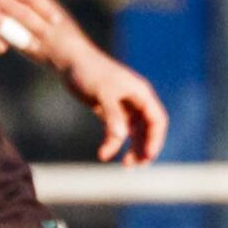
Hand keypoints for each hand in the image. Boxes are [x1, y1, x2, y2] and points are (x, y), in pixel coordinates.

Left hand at [61, 49, 167, 164]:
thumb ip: (112, 114)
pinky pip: (118, 131)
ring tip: (125, 166)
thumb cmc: (89, 71)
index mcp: (141, 93)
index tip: (148, 156)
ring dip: (132, 149)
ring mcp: (124, 106)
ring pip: (135, 133)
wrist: (70, 61)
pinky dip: (114, 143)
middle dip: (144, 148)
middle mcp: (136, 100)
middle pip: (149, 129)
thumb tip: (121, 137)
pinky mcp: (111, 111)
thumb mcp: (102, 92)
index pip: (157, 119)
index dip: (156, 139)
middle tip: (135, 166)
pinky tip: (104, 154)